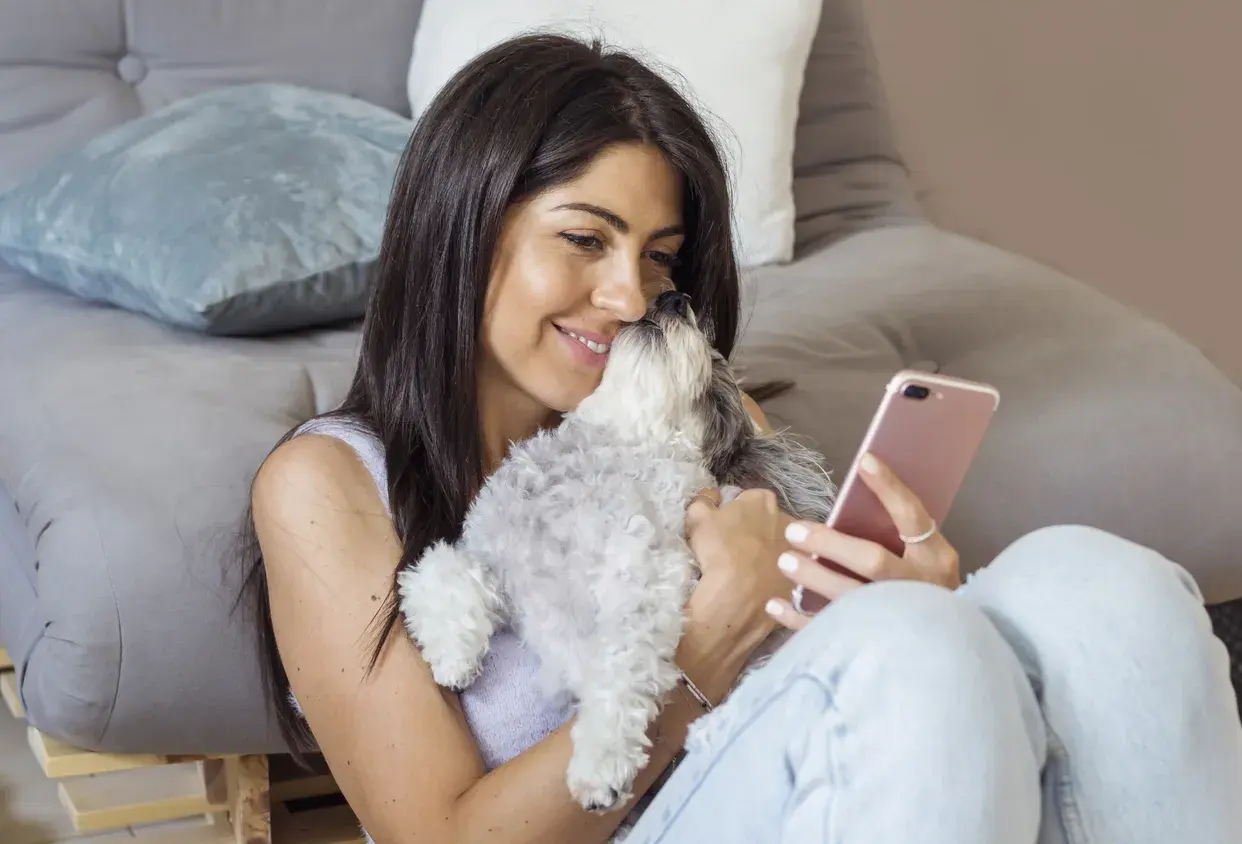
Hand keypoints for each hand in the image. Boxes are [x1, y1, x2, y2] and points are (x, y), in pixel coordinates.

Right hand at [677, 487, 794, 694]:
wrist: (739, 595)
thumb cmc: (719, 549)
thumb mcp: (698, 517)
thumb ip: (703, 500)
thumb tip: (712, 495)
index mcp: (763, 500)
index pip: (750, 497)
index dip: (737, 510)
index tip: (726, 525)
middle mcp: (787, 519)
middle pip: (769, 521)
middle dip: (757, 530)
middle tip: (736, 547)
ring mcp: (798, 550)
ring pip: (780, 547)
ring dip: (768, 553)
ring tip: (748, 570)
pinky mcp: (800, 578)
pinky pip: (785, 573)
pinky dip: (775, 577)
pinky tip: (759, 587)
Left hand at [766, 453, 961, 629]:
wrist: (946, 653)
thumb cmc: (925, 589)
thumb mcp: (926, 559)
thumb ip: (899, 535)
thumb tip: (853, 499)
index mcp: (934, 558)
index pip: (912, 517)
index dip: (890, 488)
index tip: (864, 462)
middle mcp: (916, 587)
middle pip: (872, 560)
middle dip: (830, 544)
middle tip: (793, 531)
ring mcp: (895, 619)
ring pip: (849, 597)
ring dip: (813, 578)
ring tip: (784, 561)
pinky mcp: (873, 645)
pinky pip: (830, 631)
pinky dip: (799, 619)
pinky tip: (774, 604)